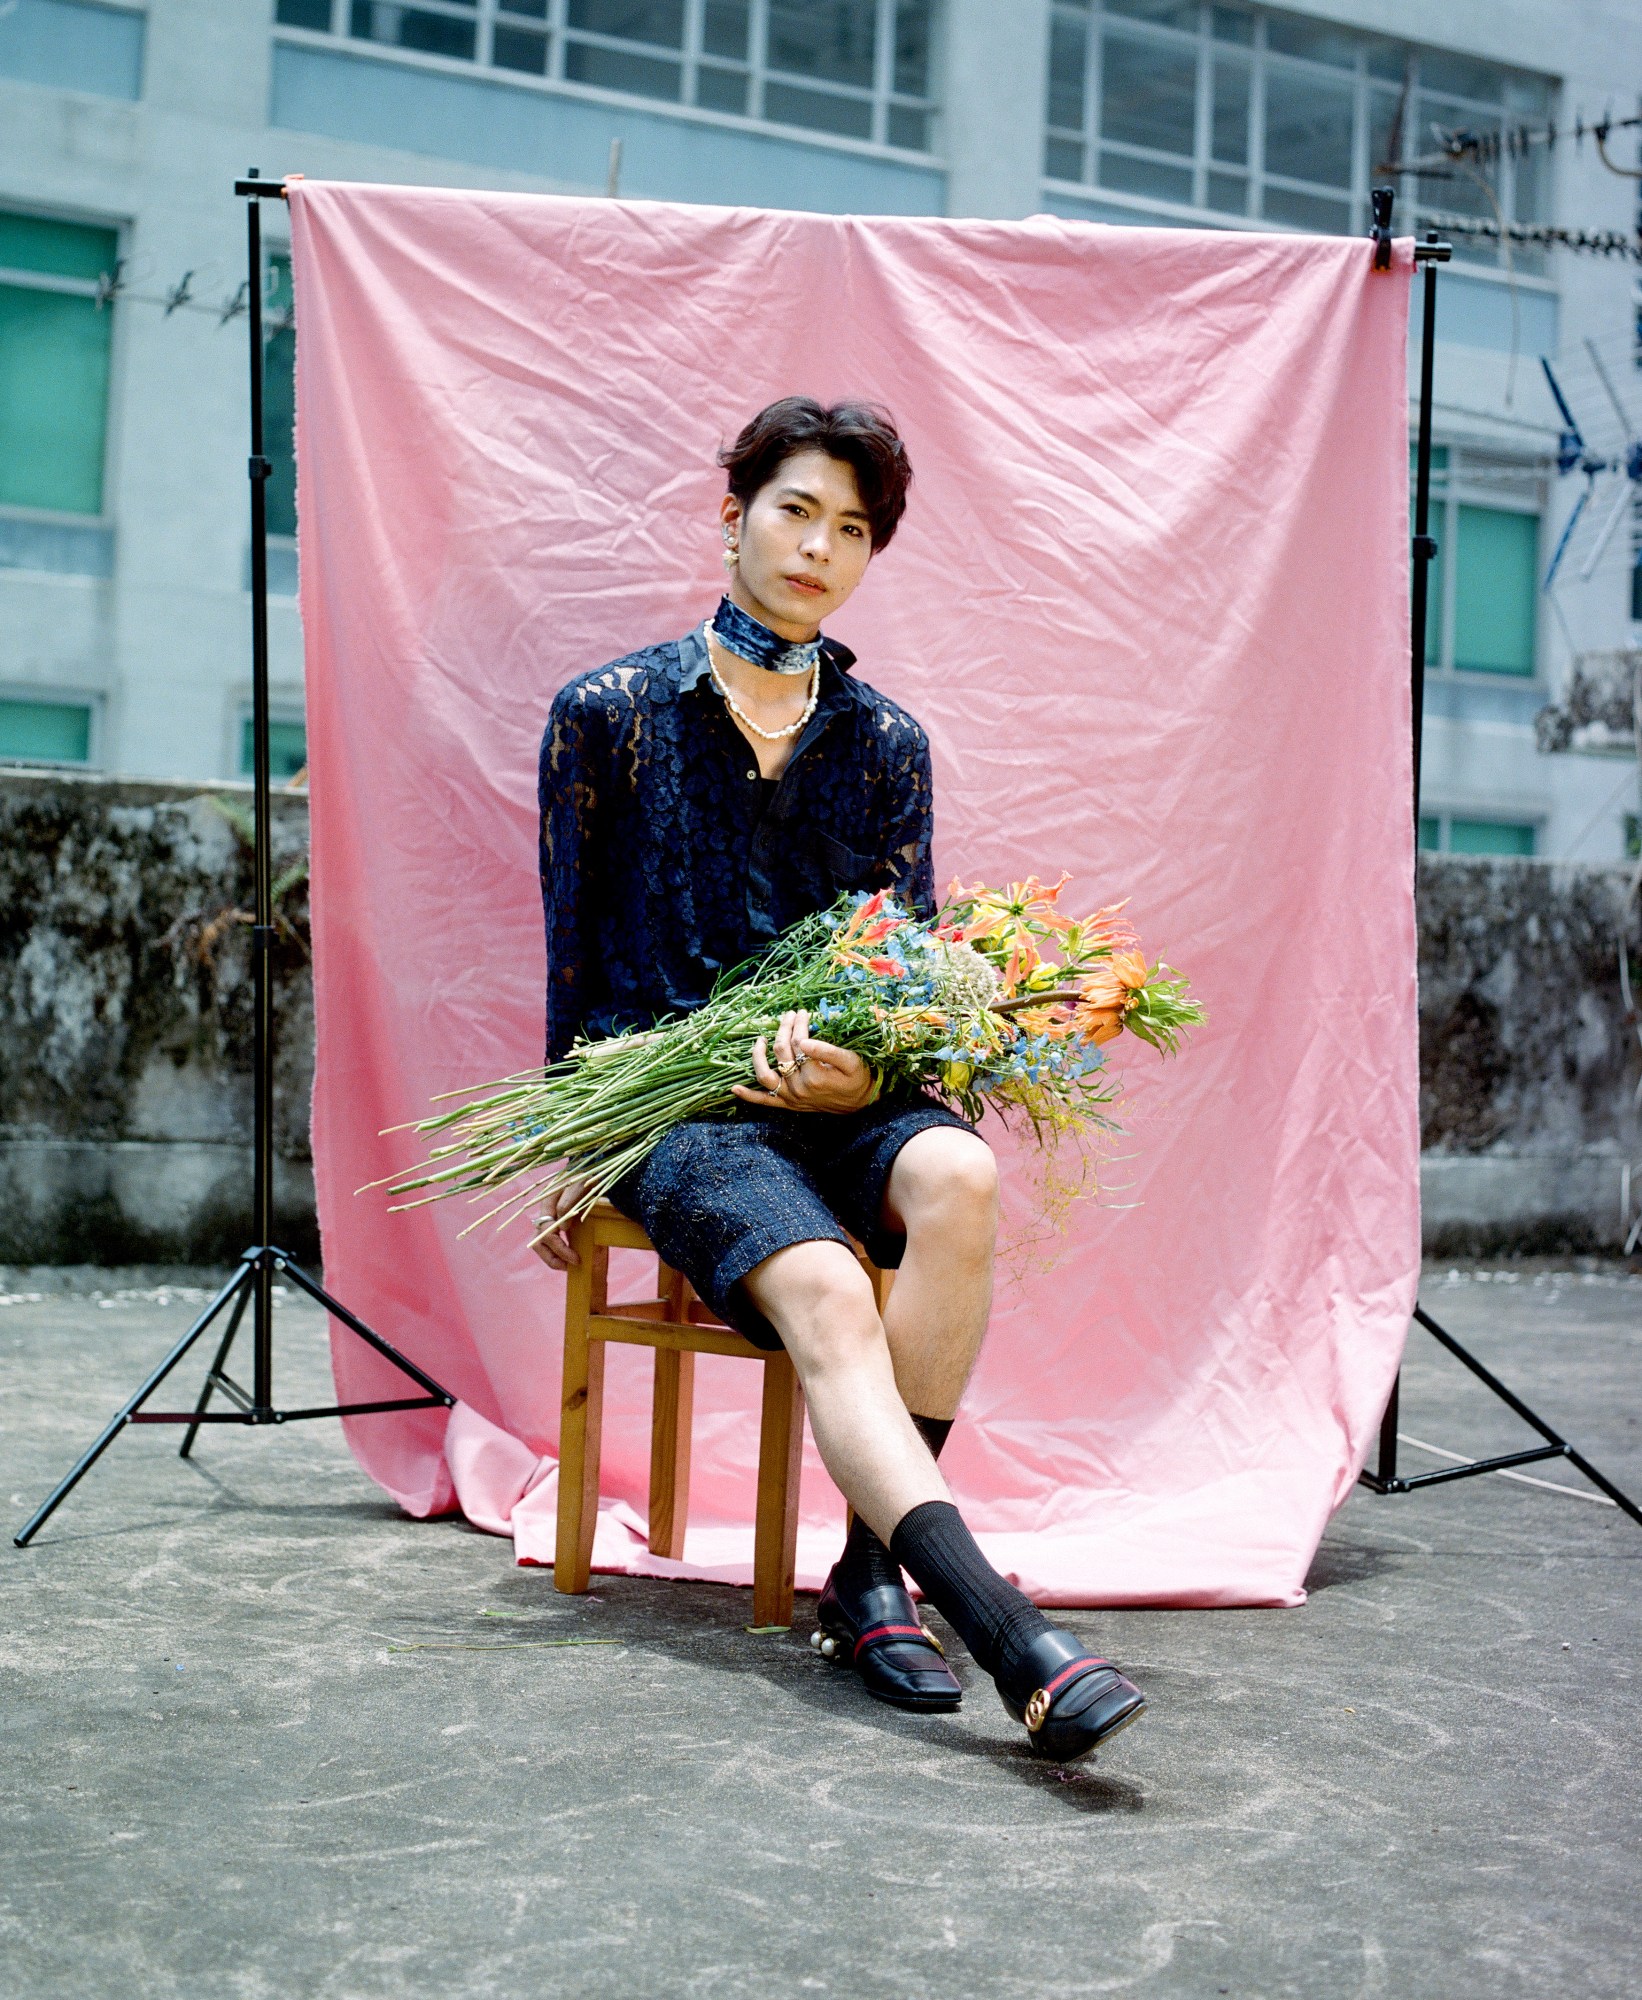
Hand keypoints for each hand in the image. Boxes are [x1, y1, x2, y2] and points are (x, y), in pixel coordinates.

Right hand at [528, 1179, 590, 1269]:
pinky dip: (557, 1251)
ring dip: (552, 1257)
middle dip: (552, 1257)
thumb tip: (562, 1227)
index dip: (559, 1248)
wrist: (586, 1171)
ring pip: (541, 1243)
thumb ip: (568, 1204)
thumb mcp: (579, 1186)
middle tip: (570, 1266)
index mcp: (547, 1203)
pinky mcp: (555, 1221)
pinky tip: (569, 1256)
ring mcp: (549, 1217)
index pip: (546, 1232)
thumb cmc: (583, 1177)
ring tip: (567, 1265)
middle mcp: (544, 1212)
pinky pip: (550, 1240)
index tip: (576, 1258)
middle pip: (538, 1242)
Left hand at [733, 1009, 875, 1114]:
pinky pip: (765, 1102)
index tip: (802, 1012)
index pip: (797, 1042)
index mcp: (814, 1074)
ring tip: (759, 1040)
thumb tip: (804, 1041)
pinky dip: (749, 1096)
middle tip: (789, 1015)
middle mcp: (798, 1087)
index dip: (799, 1024)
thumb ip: (827, 1051)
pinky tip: (735, 1088)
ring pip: (766, 1075)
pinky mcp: (789, 1105)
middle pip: (781, 1052)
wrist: (861, 1103)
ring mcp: (791, 1097)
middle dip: (783, 1030)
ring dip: (758, 1056)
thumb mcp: (850, 1061)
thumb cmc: (857, 1078)